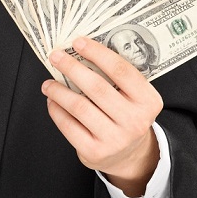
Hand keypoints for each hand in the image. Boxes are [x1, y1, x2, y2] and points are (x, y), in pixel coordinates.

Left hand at [43, 37, 163, 196]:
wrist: (130, 155)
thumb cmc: (126, 116)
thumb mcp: (134, 97)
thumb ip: (116, 77)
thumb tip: (82, 50)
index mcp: (148, 101)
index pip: (121, 70)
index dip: (97, 53)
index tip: (78, 42)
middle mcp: (134, 121)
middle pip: (97, 87)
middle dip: (72, 68)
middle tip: (56, 56)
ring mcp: (115, 139)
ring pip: (79, 106)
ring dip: (59, 90)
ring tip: (49, 82)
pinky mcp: (95, 152)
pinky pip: (69, 126)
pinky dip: (56, 110)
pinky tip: (52, 101)